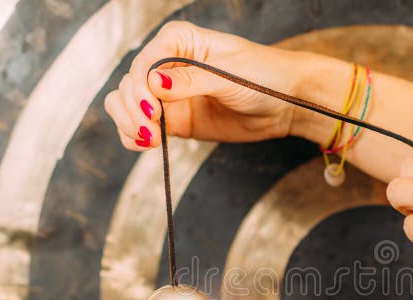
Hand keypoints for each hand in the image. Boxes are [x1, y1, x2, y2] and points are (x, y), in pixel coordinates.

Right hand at [104, 21, 308, 149]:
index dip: (140, 87)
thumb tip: (154, 83)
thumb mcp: (230, 76)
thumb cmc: (264, 77)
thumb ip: (192, 81)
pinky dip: (136, 137)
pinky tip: (146, 144)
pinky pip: (142, 128)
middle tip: (152, 131)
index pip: (144, 63)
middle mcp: (168, 66)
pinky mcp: (176, 120)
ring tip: (149, 140)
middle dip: (133, 109)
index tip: (153, 111)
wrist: (285, 104)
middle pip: (129, 84)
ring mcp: (169, 95)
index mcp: (179, 41)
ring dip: (129, 123)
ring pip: (127, 105)